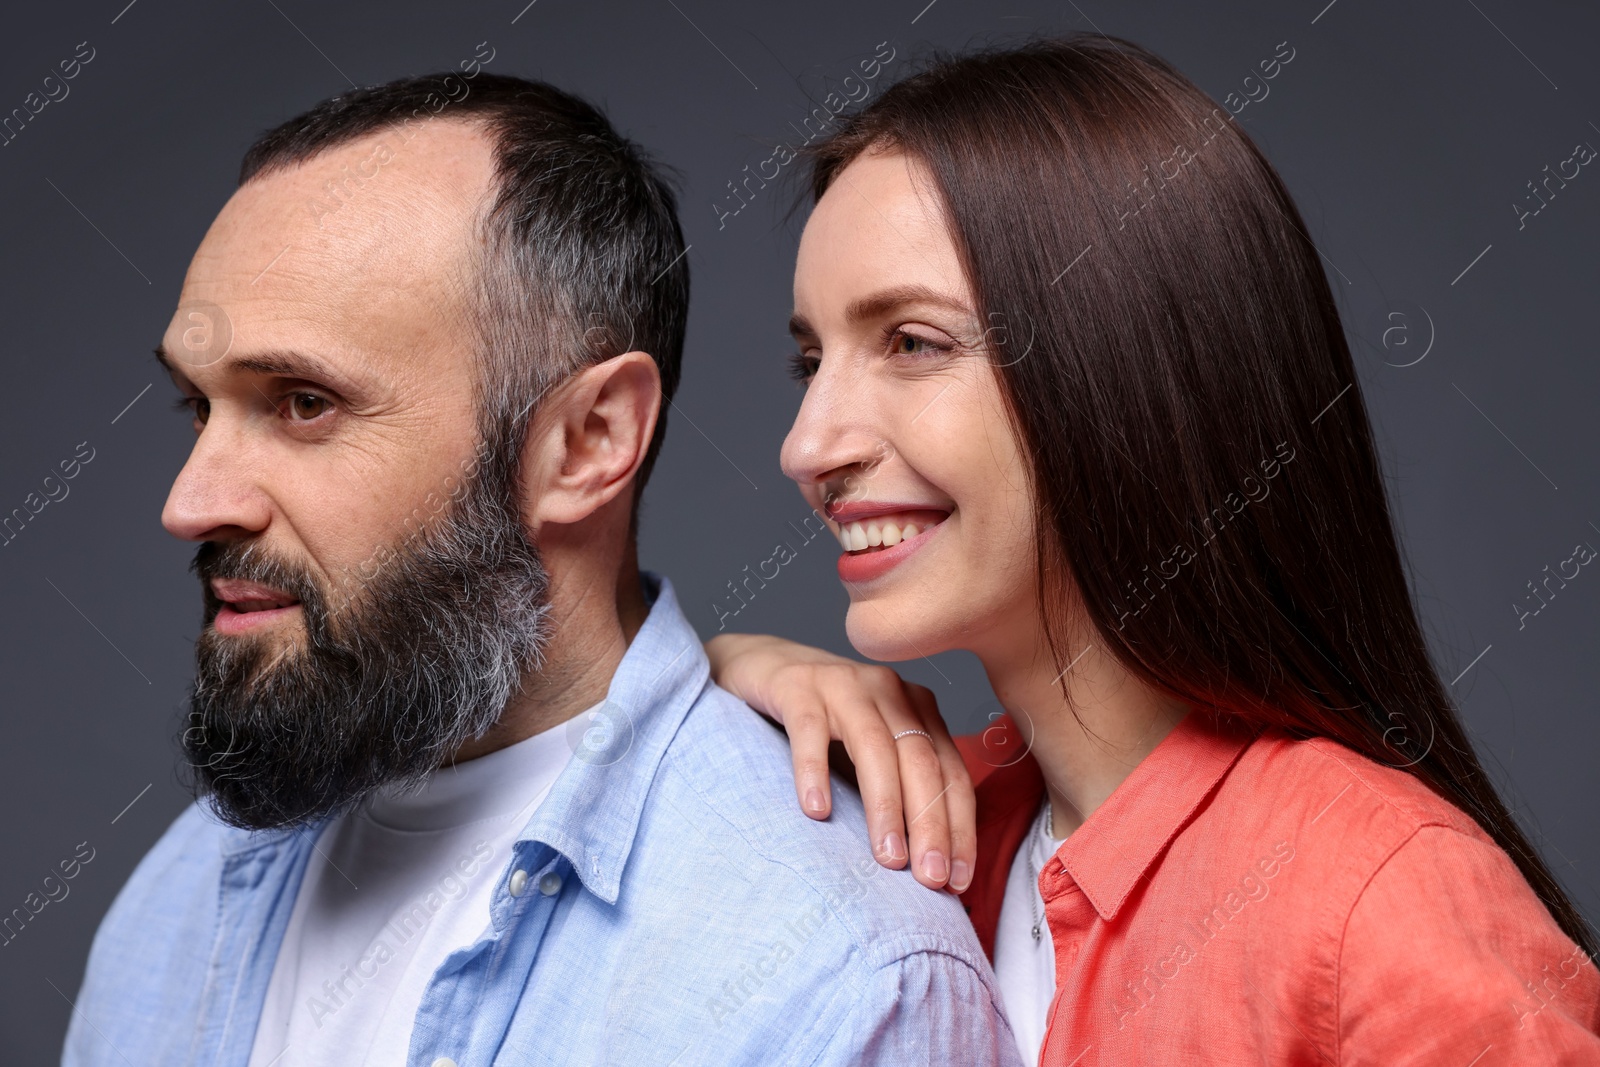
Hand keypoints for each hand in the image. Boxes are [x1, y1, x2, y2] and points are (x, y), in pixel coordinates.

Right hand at [706, 633, 975, 892]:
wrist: (760, 665)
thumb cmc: (823, 723)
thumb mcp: (869, 753)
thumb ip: (898, 790)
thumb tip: (929, 866)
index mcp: (917, 709)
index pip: (951, 772)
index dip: (960, 827)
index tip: (958, 881)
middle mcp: (889, 691)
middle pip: (920, 762)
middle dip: (931, 825)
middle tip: (931, 879)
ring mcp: (843, 684)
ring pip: (874, 748)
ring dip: (886, 807)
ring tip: (888, 859)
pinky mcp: (797, 686)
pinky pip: (809, 730)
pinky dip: (815, 771)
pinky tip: (817, 811)